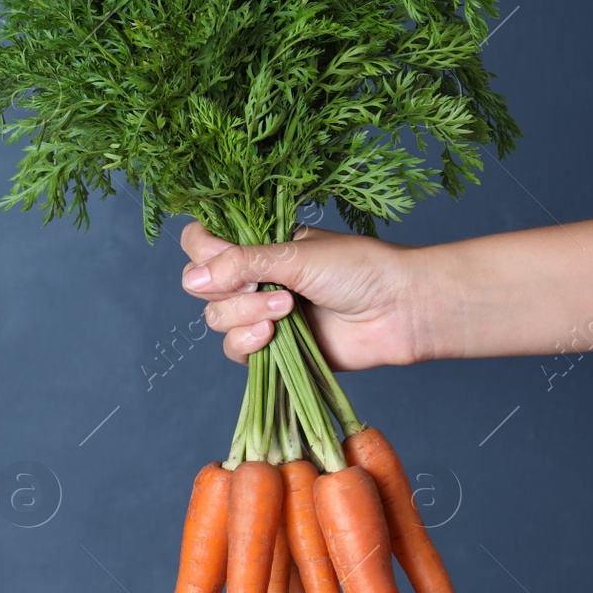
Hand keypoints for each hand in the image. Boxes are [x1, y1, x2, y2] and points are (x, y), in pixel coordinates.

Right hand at [178, 221, 431, 369]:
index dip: (203, 254)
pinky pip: (234, 349)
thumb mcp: (296, 255)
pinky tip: (272, 337)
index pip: (201, 243)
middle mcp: (253, 277)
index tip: (225, 259)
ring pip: (216, 319)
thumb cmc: (359, 269)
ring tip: (287, 311)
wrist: (401, 310)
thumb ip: (241, 264)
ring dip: (245, 315)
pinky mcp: (271, 348)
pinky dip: (247, 343)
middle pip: (201, 286)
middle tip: (270, 288)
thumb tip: (192, 281)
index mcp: (258, 243)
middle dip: (230, 291)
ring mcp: (260, 312)